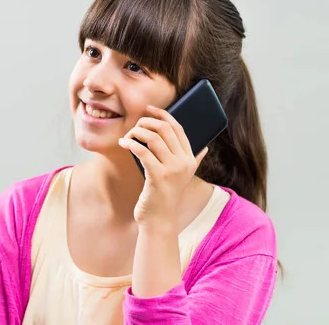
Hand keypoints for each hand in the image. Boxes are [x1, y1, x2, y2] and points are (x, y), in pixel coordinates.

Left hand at [118, 105, 207, 229]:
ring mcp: (173, 169)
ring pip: (153, 137)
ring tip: (127, 136)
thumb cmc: (166, 196)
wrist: (160, 220)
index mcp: (190, 159)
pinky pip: (143, 151)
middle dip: (146, 122)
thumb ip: (195, 161)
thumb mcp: (183, 177)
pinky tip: (123, 144)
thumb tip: (204, 147)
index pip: (178, 128)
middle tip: (134, 126)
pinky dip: (131, 144)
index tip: (149, 109)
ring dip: (136, 132)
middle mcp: (184, 162)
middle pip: (165, 129)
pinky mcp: (158, 176)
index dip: (163, 115)